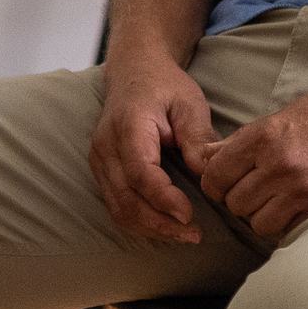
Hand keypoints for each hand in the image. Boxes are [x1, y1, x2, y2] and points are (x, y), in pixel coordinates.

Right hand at [88, 58, 218, 241]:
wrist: (134, 73)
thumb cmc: (164, 86)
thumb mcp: (189, 103)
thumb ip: (197, 137)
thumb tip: (207, 172)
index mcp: (128, 125)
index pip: (140, 172)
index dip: (162, 198)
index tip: (188, 214)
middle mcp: (106, 146)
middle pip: (125, 198)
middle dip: (159, 223)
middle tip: (193, 234)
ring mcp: (100, 161)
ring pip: (118, 208)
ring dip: (150, 228)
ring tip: (183, 235)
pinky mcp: (103, 172)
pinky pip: (116, 205)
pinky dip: (140, 222)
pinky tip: (165, 227)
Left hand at [194, 82, 307, 240]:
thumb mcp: (284, 115)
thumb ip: (243, 140)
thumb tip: (206, 157)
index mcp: (266, 137)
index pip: (216, 174)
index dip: (214, 181)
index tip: (221, 181)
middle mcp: (281, 166)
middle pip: (234, 202)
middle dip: (237, 198)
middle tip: (250, 187)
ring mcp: (302, 190)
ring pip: (257, 222)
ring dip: (260, 214)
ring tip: (272, 198)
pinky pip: (286, 229)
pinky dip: (284, 222)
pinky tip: (293, 205)